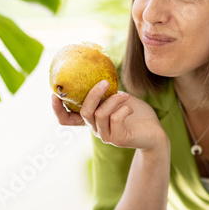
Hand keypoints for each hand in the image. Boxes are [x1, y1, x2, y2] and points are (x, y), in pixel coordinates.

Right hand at [51, 81, 167, 151]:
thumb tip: (97, 70)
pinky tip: (130, 108)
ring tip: (125, 96)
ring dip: (114, 100)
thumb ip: (106, 90)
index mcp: (92, 119)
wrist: (154, 132)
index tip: (54, 94)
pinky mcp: (118, 139)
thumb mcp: (118, 97)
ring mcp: (105, 135)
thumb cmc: (136, 113)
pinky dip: (123, 109)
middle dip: (93, 95)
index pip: (66, 120)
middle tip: (105, 83)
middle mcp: (95, 129)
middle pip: (85, 111)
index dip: (57, 109)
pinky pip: (115, 119)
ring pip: (100, 114)